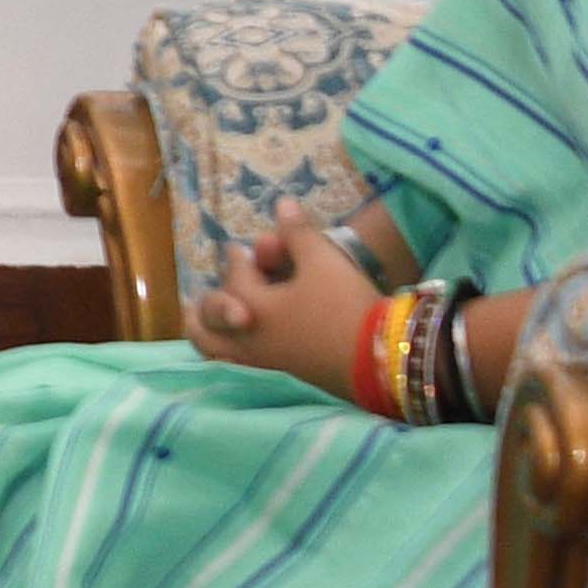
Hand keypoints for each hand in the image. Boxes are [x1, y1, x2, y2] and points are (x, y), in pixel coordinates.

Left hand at [192, 202, 384, 403]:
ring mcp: (260, 368)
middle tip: (207, 297)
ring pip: (215, 356)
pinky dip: (230, 360)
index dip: (239, 260)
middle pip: (206, 325)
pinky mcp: (279, 385)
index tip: (239, 250)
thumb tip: (282, 202)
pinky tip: (242, 353)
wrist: (381, 359)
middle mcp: (246, 341)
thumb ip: (298, 233)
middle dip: (206, 306)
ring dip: (210, 338)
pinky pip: (238, 373)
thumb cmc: (346, 305)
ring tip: (212, 329)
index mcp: (251, 308)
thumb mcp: (323, 261)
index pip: (235, 279)